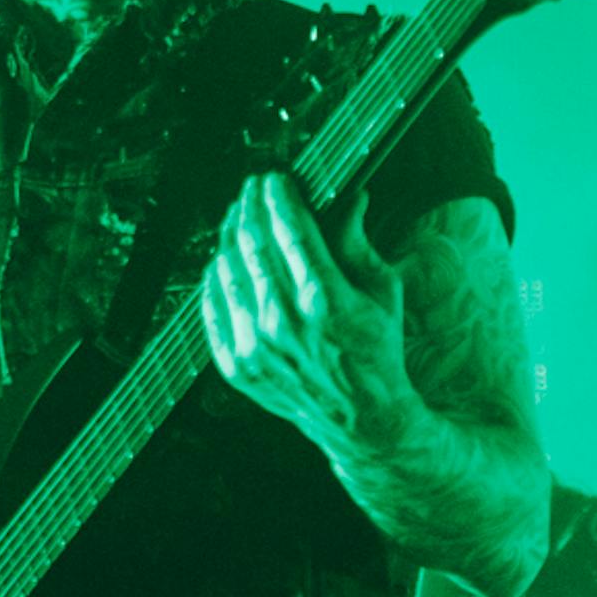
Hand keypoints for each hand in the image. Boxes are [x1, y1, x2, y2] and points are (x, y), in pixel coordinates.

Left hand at [197, 173, 416, 456]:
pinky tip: (223, 259)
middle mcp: (284, 323)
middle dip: (250, 205)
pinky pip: (212, 306)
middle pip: (252, 242)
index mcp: (325, 300)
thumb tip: (352, 196)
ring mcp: (255, 347)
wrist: (362, 418)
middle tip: (252, 188)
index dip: (278, 195)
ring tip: (238, 216)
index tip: (276, 178)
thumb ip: (358, 242)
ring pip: (227, 269)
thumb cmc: (376, 351)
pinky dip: (214, 277)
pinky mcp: (237, 365)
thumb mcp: (383, 292)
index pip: (289, 228)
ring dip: (229, 234)